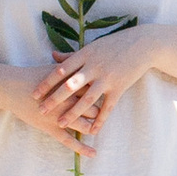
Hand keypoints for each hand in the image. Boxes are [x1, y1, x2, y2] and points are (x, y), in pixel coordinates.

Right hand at [3, 64, 102, 149]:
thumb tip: (88, 62)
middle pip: (93, 108)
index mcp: (71, 86)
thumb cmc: (34, 76)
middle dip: (99, 111)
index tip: (108, 94)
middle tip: (103, 111)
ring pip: (84, 125)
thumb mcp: (56, 69)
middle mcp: (68, 102)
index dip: (103, 93)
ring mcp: (60, 116)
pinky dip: (82, 148)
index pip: (94, 91)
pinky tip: (94, 153)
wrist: (12, 87)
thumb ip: (74, 69)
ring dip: (93, 127)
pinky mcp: (51, 128)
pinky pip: (69, 141)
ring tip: (97, 129)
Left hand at [30, 28, 161, 143]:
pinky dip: (99, 120)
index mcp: (85, 55)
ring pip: (87, 99)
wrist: (142, 44)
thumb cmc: (114, 44)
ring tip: (60, 123)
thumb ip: (72, 55)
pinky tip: (91, 131)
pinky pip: (107, 107)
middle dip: (55, 99)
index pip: (61, 71)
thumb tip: (52, 56)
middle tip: (41, 110)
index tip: (34, 94)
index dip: (47, 83)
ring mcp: (107, 78)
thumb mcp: (92, 46)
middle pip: (70, 85)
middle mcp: (94, 67)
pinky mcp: (120, 87)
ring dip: (73, 113)